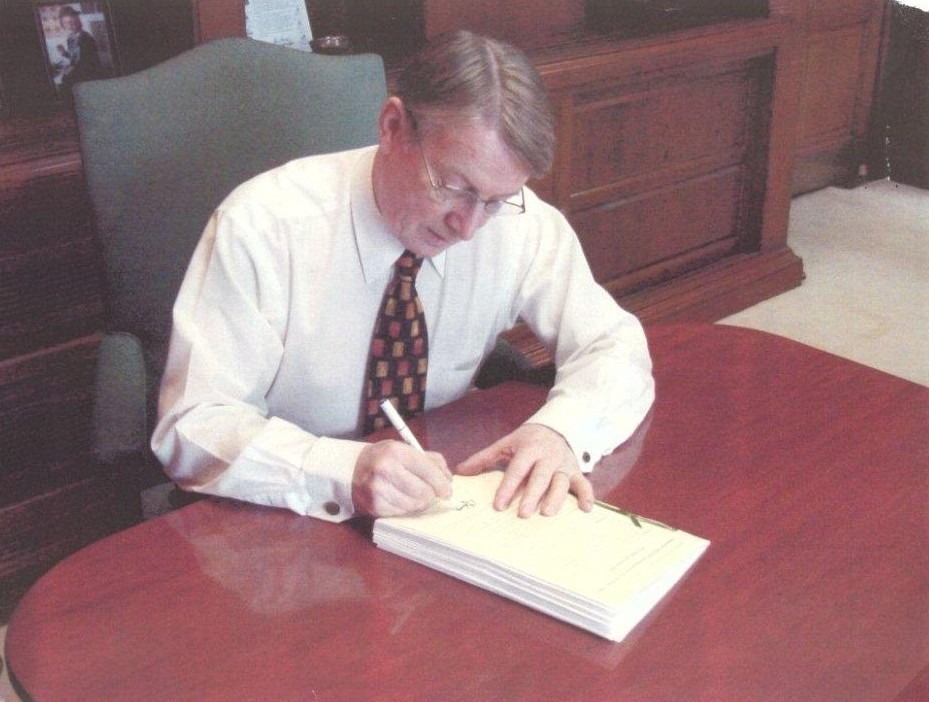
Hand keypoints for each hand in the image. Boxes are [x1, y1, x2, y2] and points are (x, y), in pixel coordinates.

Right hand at [352, 440, 451, 516]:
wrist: (352, 469)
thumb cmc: (385, 458)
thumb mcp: (406, 449)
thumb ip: (430, 460)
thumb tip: (448, 479)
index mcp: (396, 452)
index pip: (428, 471)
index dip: (442, 484)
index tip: (447, 491)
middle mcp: (385, 470)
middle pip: (424, 492)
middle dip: (431, 495)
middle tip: (430, 493)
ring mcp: (378, 490)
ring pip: (414, 505)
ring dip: (419, 503)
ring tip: (414, 495)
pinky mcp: (374, 506)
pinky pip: (402, 513)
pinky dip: (406, 508)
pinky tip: (401, 499)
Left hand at [456, 424, 593, 517]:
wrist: (555, 427)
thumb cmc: (527, 440)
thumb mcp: (506, 444)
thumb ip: (484, 458)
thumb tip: (461, 471)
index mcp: (529, 449)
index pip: (517, 469)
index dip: (508, 487)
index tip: (499, 505)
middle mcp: (548, 457)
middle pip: (540, 477)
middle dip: (532, 495)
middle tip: (523, 514)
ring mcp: (563, 465)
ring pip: (561, 482)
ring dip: (556, 497)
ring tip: (548, 514)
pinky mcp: (576, 471)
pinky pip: (584, 483)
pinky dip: (587, 495)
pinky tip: (586, 509)